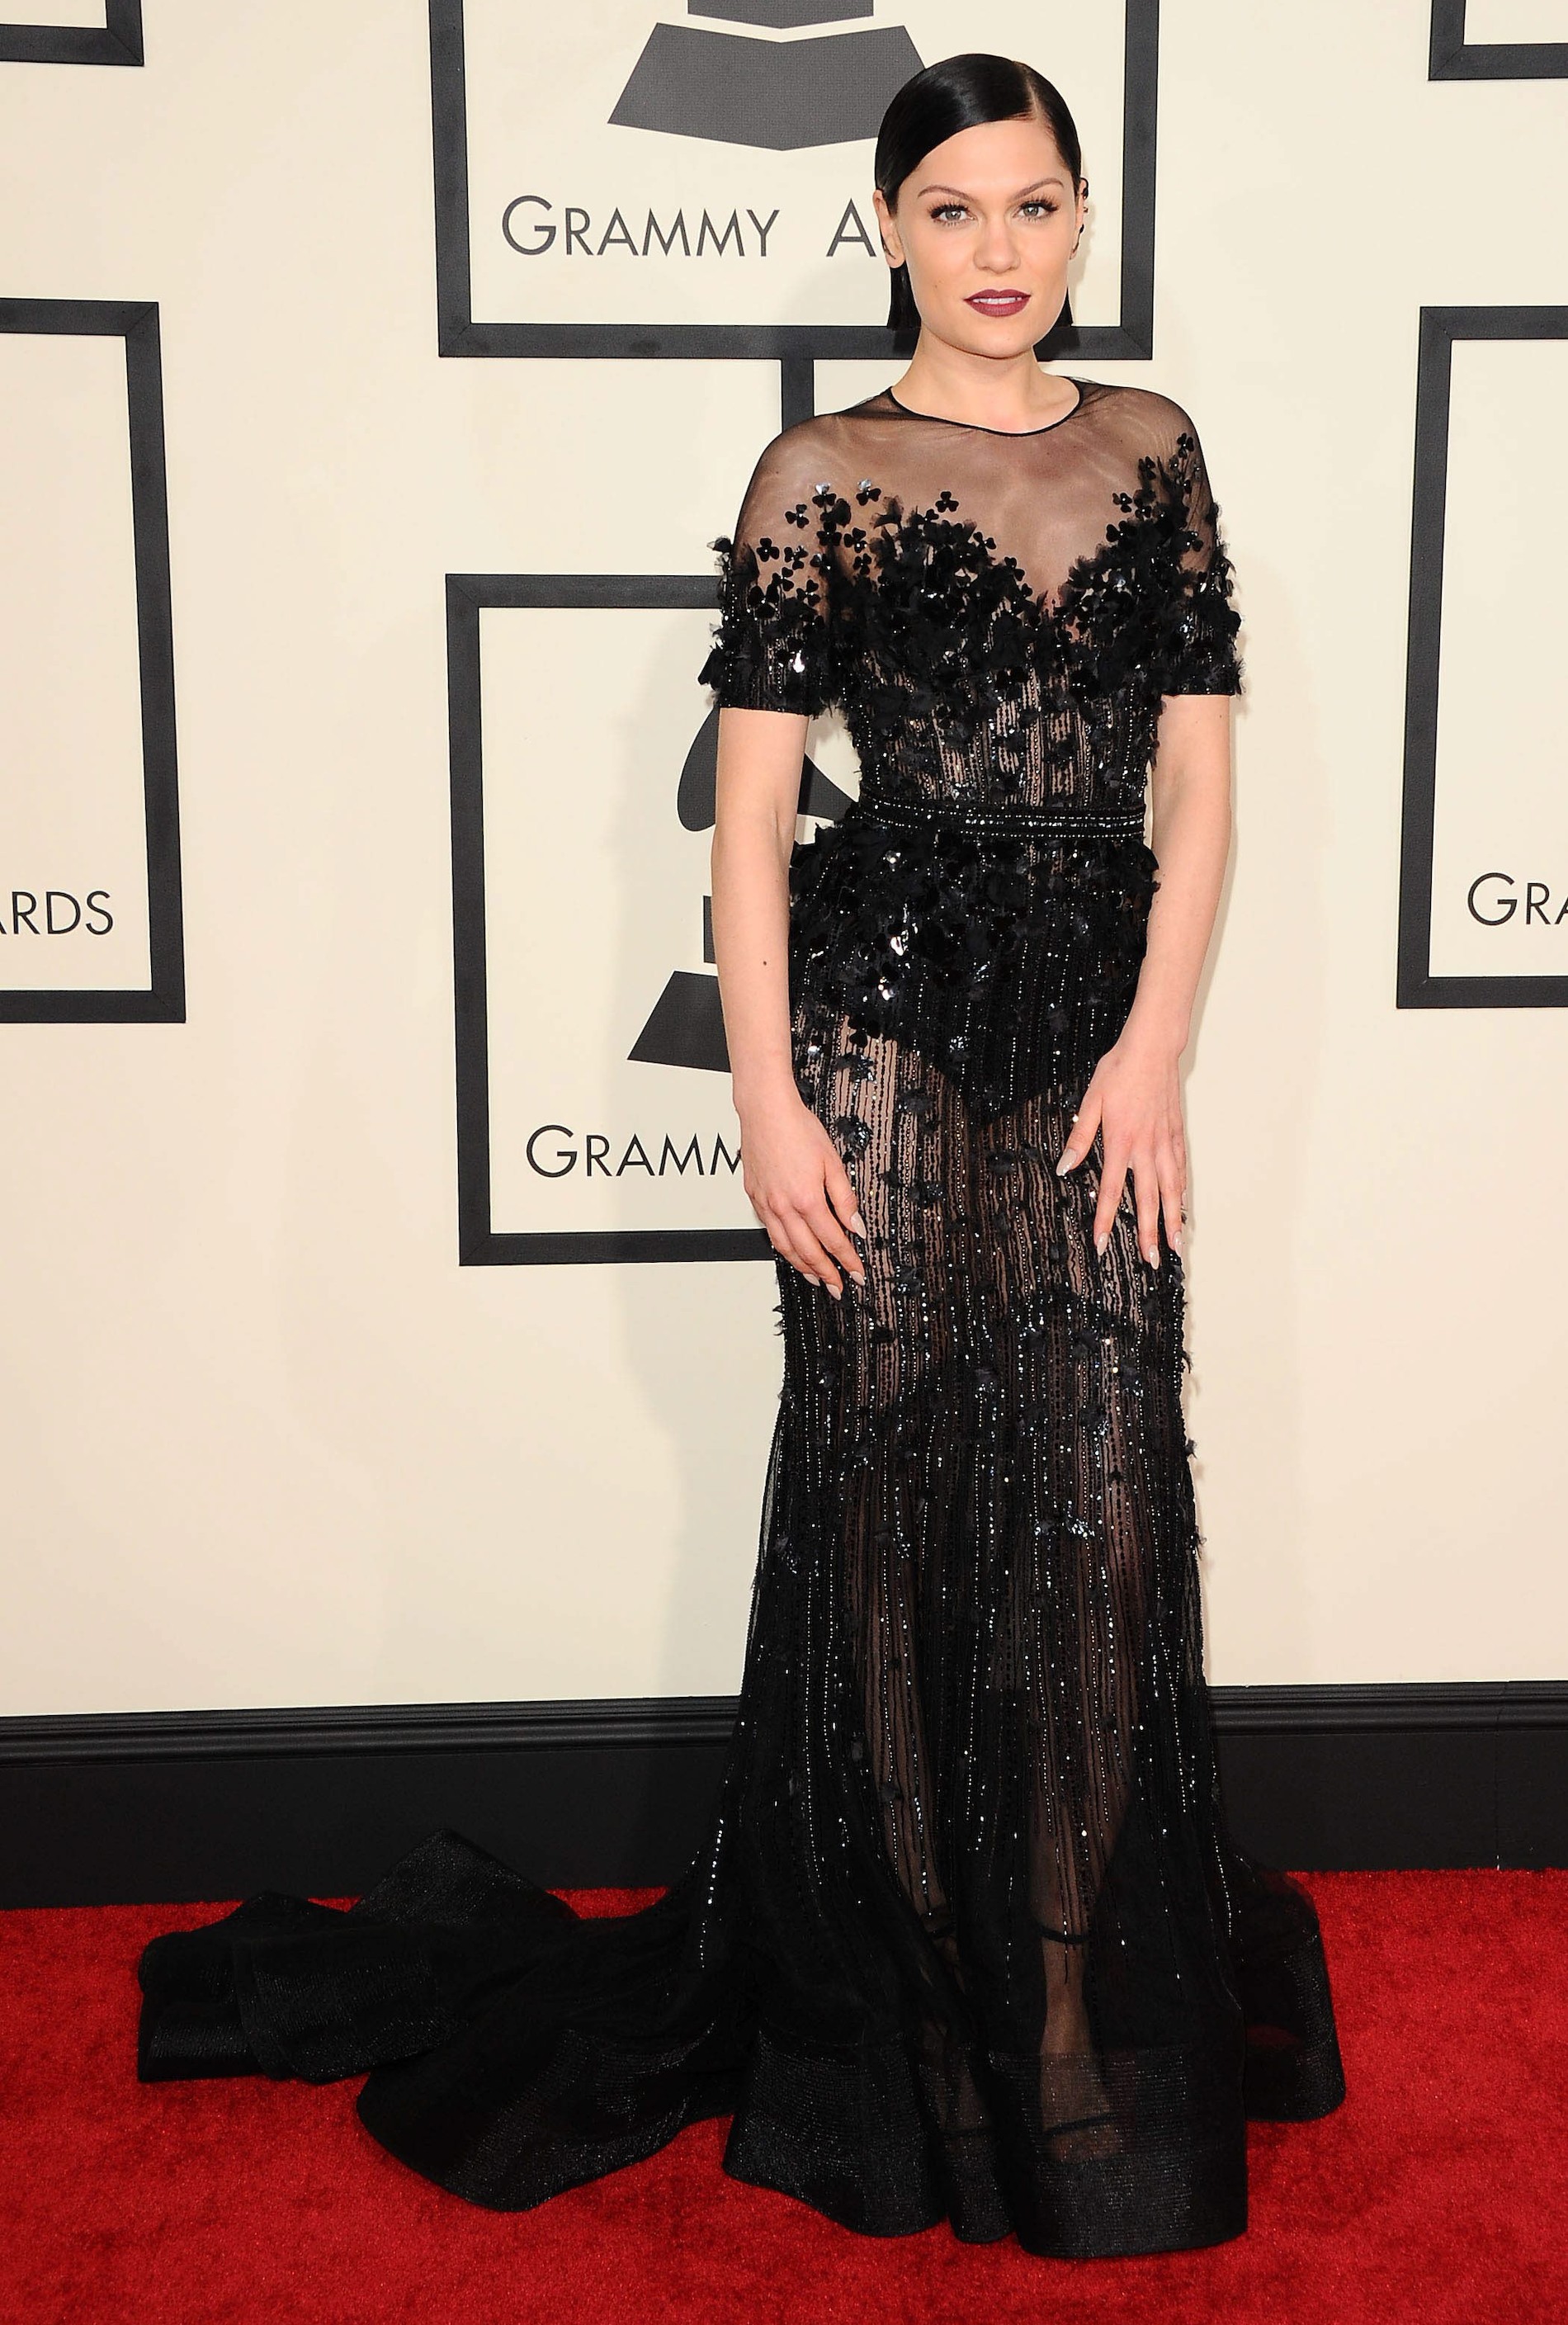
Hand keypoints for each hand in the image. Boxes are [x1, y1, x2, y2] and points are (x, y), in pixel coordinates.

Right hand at [738, 1086, 867, 1297]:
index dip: (847, 1261)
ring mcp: (766, 1205)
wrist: (766, 1111)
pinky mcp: (755, 1198)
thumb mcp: (832, 1162)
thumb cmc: (798, 1129)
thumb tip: (856, 1227)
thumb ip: (845, 1199)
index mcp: (807, 1199)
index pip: (833, 1241)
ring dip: (803, 1267)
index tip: (857, 1274)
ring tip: (817, 1278)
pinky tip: (792, 1252)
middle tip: (838, 1288)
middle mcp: (784, 1207)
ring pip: (785, 1248)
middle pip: (808, 1252)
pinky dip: (784, 1249)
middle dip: (826, 1274)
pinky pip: (771, 1233)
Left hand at [1053, 1027, 1186, 1267]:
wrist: (1152, 1049)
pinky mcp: (1176, 1134)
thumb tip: (1064, 1167)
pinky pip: (1181, 1170)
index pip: (1113, 1191)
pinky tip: (1182, 1207)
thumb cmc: (1119, 1071)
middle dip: (1149, 1234)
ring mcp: (1165, 1142)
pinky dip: (1182, 1192)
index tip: (1103, 1244)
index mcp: (1121, 1142)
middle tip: (1152, 1261)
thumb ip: (1079, 1137)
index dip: (1106, 1221)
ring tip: (1177, 1246)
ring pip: (1172, 1189)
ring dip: (1174, 1220)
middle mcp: (1146, 1148)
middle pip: (1148, 1199)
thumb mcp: (1090, 1102)